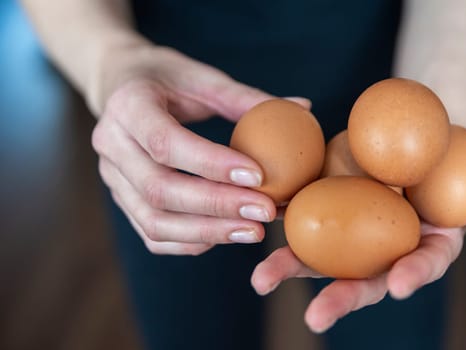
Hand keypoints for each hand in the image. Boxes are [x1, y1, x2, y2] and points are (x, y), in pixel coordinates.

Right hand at [91, 43, 308, 254]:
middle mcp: (111, 145)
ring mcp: (112, 178)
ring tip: (254, 231)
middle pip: (159, 189)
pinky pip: (152, 234)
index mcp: (127, 106)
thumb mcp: (202, 78)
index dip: (211, 163)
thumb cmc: (168, 79)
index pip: (165, 142)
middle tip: (265, 212)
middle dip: (217, 205)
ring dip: (207, 231)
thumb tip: (304, 110)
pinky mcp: (122, 200)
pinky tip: (226, 234)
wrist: (121, 86)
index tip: (259, 175)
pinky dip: (191, 242)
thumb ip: (246, 98)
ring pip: (154, 220)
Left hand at [251, 157, 465, 332]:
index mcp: (422, 246)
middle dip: (339, 298)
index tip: (398, 285)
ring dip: (290, 266)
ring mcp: (349, 225)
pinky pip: (300, 211)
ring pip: (319, 252)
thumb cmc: (461, 159)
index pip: (419, 266)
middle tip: (314, 317)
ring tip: (262, 279)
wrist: (420, 131)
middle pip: (360, 275)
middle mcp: (381, 245)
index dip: (411, 276)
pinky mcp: (325, 200)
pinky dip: (280, 217)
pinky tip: (257, 220)